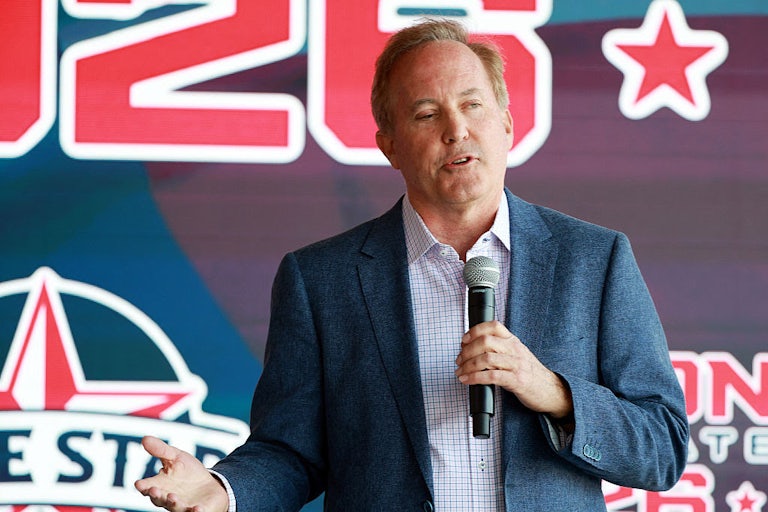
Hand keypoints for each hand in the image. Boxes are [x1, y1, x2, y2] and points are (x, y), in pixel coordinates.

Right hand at [134, 436, 229, 511]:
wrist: (211, 484)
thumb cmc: (189, 472)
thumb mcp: (176, 457)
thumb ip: (161, 450)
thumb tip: (144, 438)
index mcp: (161, 486)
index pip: (148, 487)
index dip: (143, 486)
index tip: (139, 483)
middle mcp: (169, 498)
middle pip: (159, 499)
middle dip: (156, 495)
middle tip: (154, 490)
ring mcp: (183, 506)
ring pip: (175, 508)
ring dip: (173, 503)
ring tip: (173, 497)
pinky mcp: (198, 510)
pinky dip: (195, 511)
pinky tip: (197, 508)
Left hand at [455, 321, 572, 419]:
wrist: (552, 391)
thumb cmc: (531, 374)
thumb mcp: (517, 355)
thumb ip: (500, 350)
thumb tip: (473, 350)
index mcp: (513, 341)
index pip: (493, 326)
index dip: (475, 330)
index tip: (464, 340)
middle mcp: (515, 350)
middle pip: (485, 341)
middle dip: (467, 351)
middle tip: (459, 360)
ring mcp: (517, 365)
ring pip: (486, 358)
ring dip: (468, 366)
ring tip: (460, 372)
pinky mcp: (517, 381)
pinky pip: (492, 376)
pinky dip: (475, 378)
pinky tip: (468, 380)